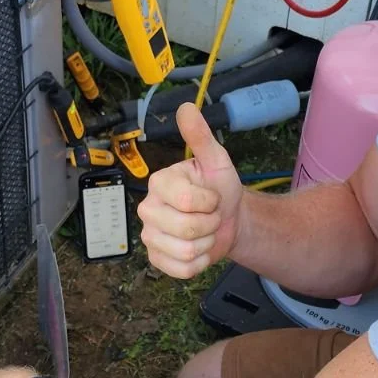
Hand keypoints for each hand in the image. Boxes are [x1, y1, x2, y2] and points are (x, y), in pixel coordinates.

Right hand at [137, 103, 243, 277]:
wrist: (230, 220)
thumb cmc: (220, 188)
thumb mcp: (216, 160)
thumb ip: (200, 137)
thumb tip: (187, 107)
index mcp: (159, 182)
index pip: (187, 201)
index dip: (210, 202)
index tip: (211, 196)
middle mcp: (148, 208)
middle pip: (188, 229)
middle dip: (211, 224)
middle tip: (211, 214)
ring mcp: (149, 236)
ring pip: (187, 251)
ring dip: (208, 243)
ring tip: (206, 231)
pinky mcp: (156, 259)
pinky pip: (183, 270)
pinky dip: (201, 262)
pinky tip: (200, 247)